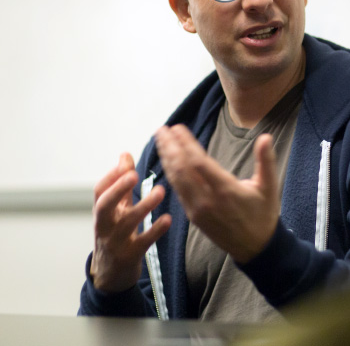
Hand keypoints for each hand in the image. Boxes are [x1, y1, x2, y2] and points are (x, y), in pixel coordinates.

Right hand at [90, 153, 171, 291]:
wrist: (111, 276)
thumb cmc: (115, 234)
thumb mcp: (116, 210)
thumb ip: (121, 184)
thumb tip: (124, 155)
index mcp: (102, 212)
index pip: (100, 191)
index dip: (112, 176)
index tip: (126, 161)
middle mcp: (104, 226)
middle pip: (105, 205)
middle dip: (118, 189)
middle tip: (133, 174)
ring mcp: (115, 242)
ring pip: (127, 223)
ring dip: (144, 206)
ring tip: (160, 191)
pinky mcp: (130, 256)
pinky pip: (143, 242)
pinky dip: (155, 230)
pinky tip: (167, 219)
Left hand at [154, 124, 279, 263]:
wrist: (256, 248)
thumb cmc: (264, 214)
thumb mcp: (269, 187)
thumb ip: (266, 161)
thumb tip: (265, 137)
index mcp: (226, 190)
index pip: (199, 162)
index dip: (186, 144)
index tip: (177, 128)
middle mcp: (208, 200)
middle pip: (182, 169)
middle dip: (170, 148)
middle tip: (161, 130)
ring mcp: (198, 209)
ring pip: (176, 180)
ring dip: (166, 159)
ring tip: (160, 141)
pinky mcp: (194, 216)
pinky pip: (178, 191)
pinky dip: (171, 174)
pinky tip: (167, 162)